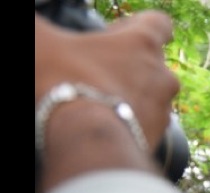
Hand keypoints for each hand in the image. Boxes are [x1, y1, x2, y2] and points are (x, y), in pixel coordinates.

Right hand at [35, 10, 178, 152]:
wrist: (86, 142)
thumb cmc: (64, 83)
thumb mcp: (40, 42)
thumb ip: (40, 28)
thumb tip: (37, 29)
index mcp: (142, 43)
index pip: (157, 23)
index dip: (136, 27)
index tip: (116, 36)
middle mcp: (161, 75)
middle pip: (151, 62)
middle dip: (127, 65)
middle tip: (96, 71)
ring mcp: (163, 109)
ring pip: (150, 96)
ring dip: (129, 95)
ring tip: (97, 100)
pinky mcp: (158, 138)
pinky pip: (145, 124)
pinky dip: (129, 122)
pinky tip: (105, 123)